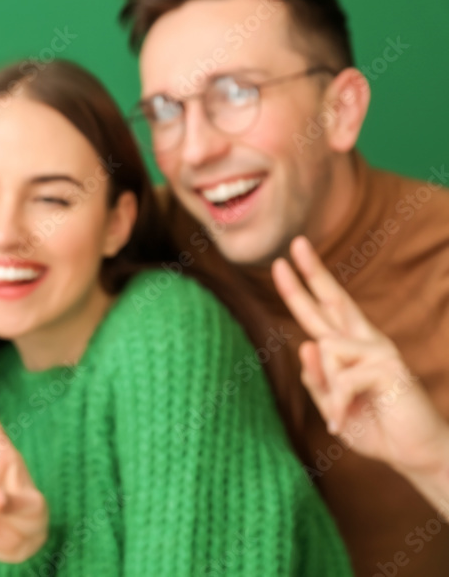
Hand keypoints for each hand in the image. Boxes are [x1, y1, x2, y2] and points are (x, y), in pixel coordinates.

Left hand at [272, 236, 448, 475]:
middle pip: (333, 299)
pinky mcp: (388, 365)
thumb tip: (305, 345)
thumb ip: (317, 380)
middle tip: (294, 243)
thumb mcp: (333, 406)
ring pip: (326, 348)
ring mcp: (380, 350)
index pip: (324, 310)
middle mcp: (365, 341)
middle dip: (312, 271)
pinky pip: (341, 378)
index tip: (283, 261)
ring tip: (340, 415)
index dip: (304, 285)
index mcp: (350, 348)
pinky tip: (343, 423)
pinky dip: (338, 405)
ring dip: (327, 389)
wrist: (414, 454)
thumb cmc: (375, 429)